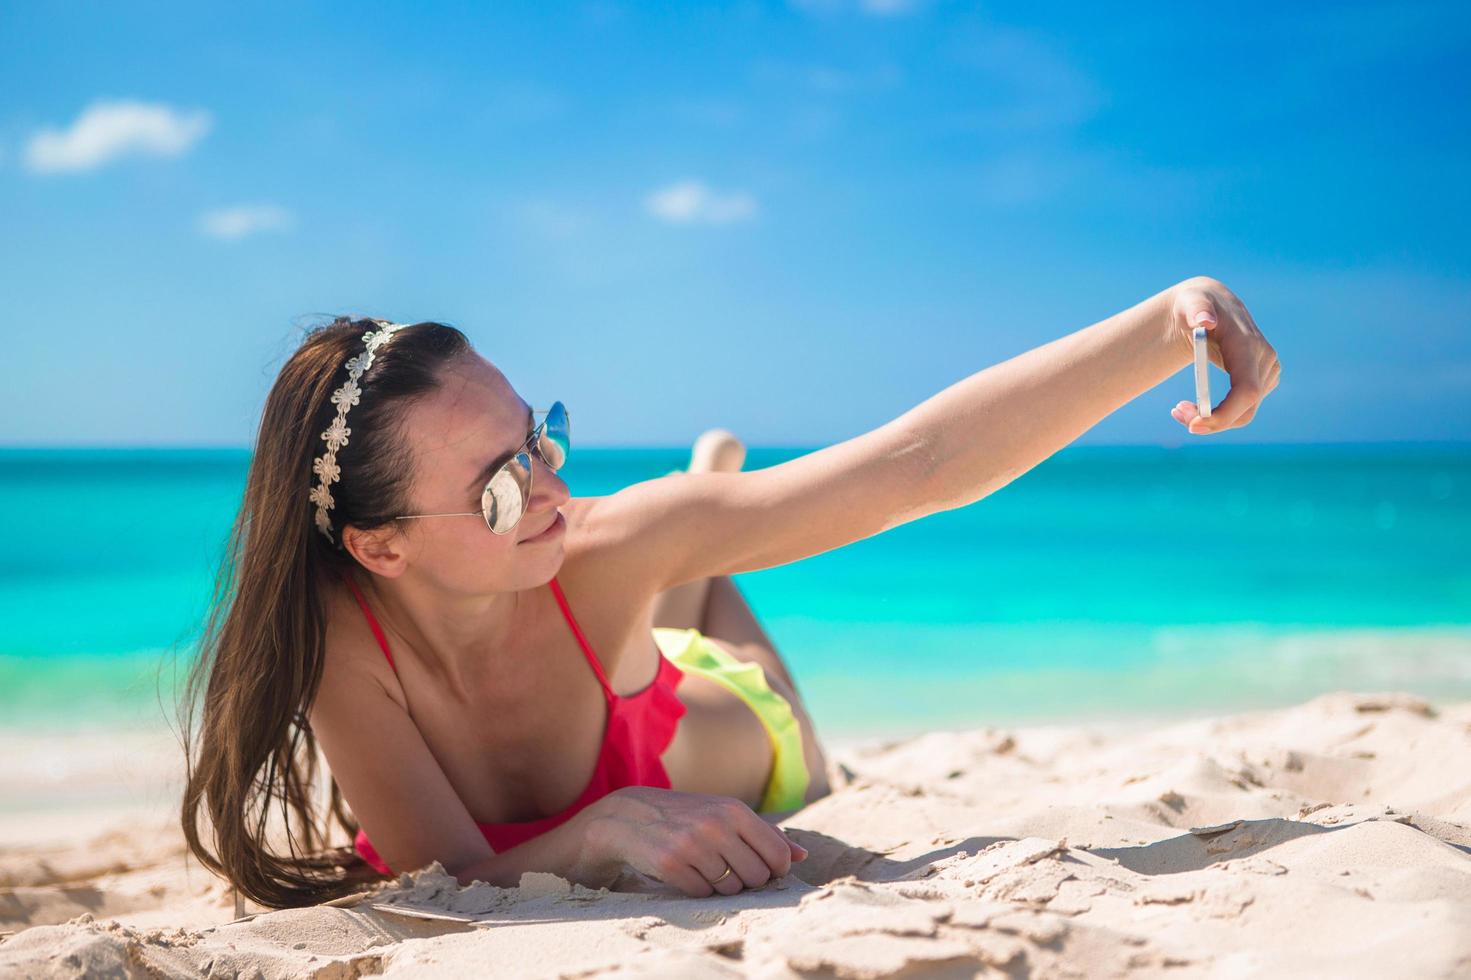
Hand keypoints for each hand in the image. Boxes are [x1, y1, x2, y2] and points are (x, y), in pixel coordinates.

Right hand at [585, 786, 808, 896]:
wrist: (632, 816)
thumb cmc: (689, 815)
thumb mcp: (726, 814)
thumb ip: (766, 834)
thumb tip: (803, 855)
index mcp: (735, 810)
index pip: (778, 854)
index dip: (776, 869)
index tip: (765, 868)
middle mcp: (716, 826)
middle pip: (757, 877)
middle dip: (747, 879)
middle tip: (728, 866)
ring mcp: (693, 846)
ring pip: (730, 889)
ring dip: (721, 884)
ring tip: (705, 865)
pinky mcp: (671, 865)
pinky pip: (702, 893)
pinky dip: (698, 888)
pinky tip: (686, 870)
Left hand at [1166, 277, 1280, 434]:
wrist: (1209, 306)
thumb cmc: (1195, 303)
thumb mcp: (1190, 300)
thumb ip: (1195, 308)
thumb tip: (1205, 321)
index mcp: (1249, 345)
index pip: (1247, 390)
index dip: (1225, 414)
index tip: (1194, 425)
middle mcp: (1265, 360)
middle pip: (1245, 409)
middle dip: (1211, 422)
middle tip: (1176, 415)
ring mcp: (1267, 372)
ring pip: (1243, 414)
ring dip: (1210, 421)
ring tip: (1178, 410)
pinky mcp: (1263, 381)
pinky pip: (1242, 410)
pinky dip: (1217, 416)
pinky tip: (1192, 405)